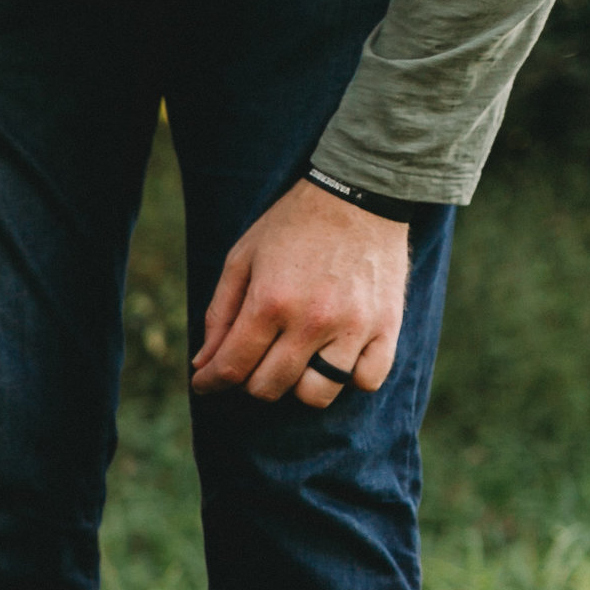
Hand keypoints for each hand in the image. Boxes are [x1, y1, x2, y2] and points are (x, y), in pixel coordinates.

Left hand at [191, 181, 408, 406]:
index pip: (232, 368)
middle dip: (250, 381)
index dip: (210, 382)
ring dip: (299, 384)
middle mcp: (312, 320)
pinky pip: (366, 381)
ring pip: (317, 395)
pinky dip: (349, 378)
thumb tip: (203, 365)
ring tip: (297, 358)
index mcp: (270, 301)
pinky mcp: (387, 326)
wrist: (358, 194)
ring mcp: (353, 326)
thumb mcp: (242, 259)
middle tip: (253, 360)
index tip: (203, 383)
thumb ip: (219, 315)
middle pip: (269, 388)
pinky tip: (336, 356)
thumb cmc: (292, 226)